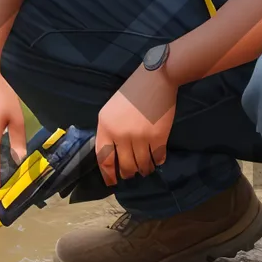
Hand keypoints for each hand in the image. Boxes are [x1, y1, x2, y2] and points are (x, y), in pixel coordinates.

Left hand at [96, 61, 177, 185]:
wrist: (155, 79)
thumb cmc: (131, 93)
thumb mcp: (110, 110)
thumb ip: (109, 131)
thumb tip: (112, 154)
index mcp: (106, 126)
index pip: (103, 158)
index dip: (108, 173)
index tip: (111, 182)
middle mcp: (120, 134)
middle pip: (124, 165)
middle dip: (128, 173)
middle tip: (130, 175)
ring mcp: (140, 137)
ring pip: (141, 165)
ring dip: (144, 170)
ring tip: (145, 169)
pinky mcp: (158, 137)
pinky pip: (157, 158)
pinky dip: (157, 162)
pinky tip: (157, 160)